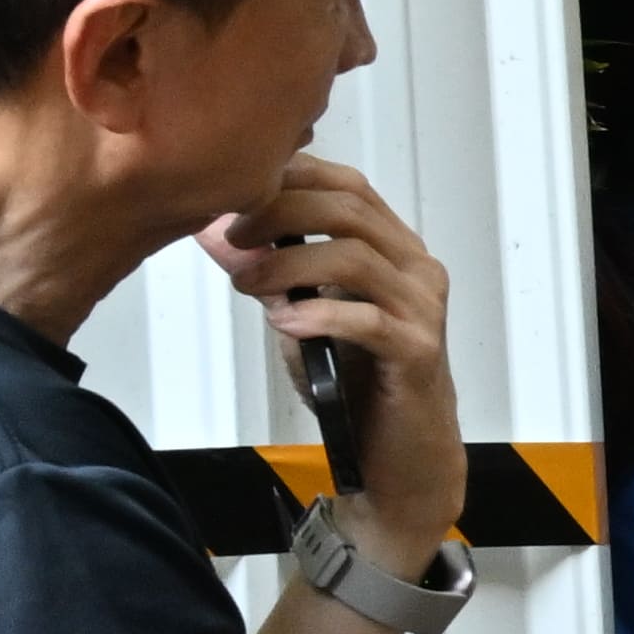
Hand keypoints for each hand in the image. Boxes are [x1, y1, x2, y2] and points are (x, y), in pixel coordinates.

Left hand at [207, 155, 464, 548]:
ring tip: (246, 284)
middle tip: (231, 236)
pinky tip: (284, 324)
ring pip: (355, 258)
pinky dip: (318, 315)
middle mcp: (417, 271)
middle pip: (350, 211)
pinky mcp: (419, 352)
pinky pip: (367, 320)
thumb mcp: (298, 315)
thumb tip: (210, 230)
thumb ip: (267, 272)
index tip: (236, 193)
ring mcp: (423, 311)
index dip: (293, 176)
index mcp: (396, 251)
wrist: (399, 456)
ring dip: (288, 263)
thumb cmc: (356, 384)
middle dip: (279, 212)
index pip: (349, 186)